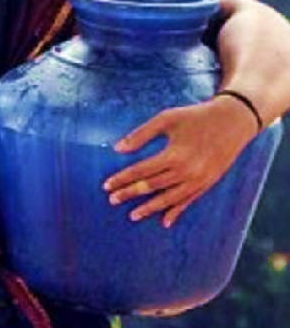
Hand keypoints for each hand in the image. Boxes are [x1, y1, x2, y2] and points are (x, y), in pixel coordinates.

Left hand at [101, 95, 257, 227]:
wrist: (232, 121)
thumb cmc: (195, 117)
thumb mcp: (166, 119)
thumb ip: (141, 134)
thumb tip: (117, 149)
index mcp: (174, 155)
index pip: (141, 171)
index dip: (122, 179)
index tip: (106, 185)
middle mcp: (187, 172)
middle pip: (152, 186)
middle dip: (130, 193)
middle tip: (112, 200)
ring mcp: (199, 180)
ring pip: (169, 199)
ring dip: (150, 208)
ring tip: (132, 215)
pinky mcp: (208, 184)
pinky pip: (188, 201)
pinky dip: (175, 211)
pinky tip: (165, 221)